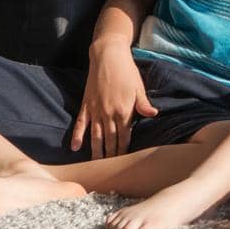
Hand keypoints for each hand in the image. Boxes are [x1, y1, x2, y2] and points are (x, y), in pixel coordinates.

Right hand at [72, 43, 157, 158]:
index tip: (124, 164)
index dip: (124, 151)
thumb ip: (143, 103)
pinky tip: (75, 148)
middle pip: (109, 140)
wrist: (108, 56)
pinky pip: (80, 124)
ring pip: (95, 136)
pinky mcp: (85, 105)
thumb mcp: (139, 86)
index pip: (124, 137)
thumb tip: (154, 115)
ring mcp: (95, 110)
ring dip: (95, 151)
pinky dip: (77, 136)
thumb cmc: (127, 71)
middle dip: (110, 156)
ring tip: (94, 166)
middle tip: (108, 172)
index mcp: (124, 110)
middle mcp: (108, 113)